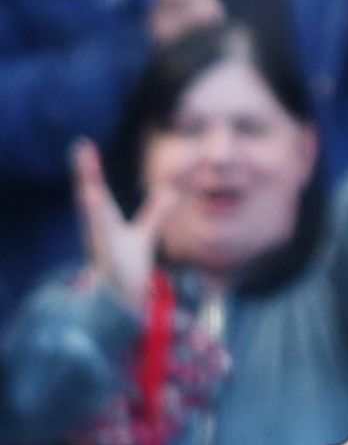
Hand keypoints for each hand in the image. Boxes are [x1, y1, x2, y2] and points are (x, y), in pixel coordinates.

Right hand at [71, 138, 178, 310]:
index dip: (89, 168)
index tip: (82, 144)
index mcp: (102, 221)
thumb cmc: (127, 264)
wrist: (122, 300)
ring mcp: (103, 248)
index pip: (94, 189)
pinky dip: (106, 240)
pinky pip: (108, 248)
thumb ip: (154, 212)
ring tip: (88, 184)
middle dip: (86, 173)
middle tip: (80, 147)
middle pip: (90, 197)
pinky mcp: (113, 265)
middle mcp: (99, 231)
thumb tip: (170, 190)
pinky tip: (101, 223)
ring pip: (95, 220)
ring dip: (91, 201)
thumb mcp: (143, 234)